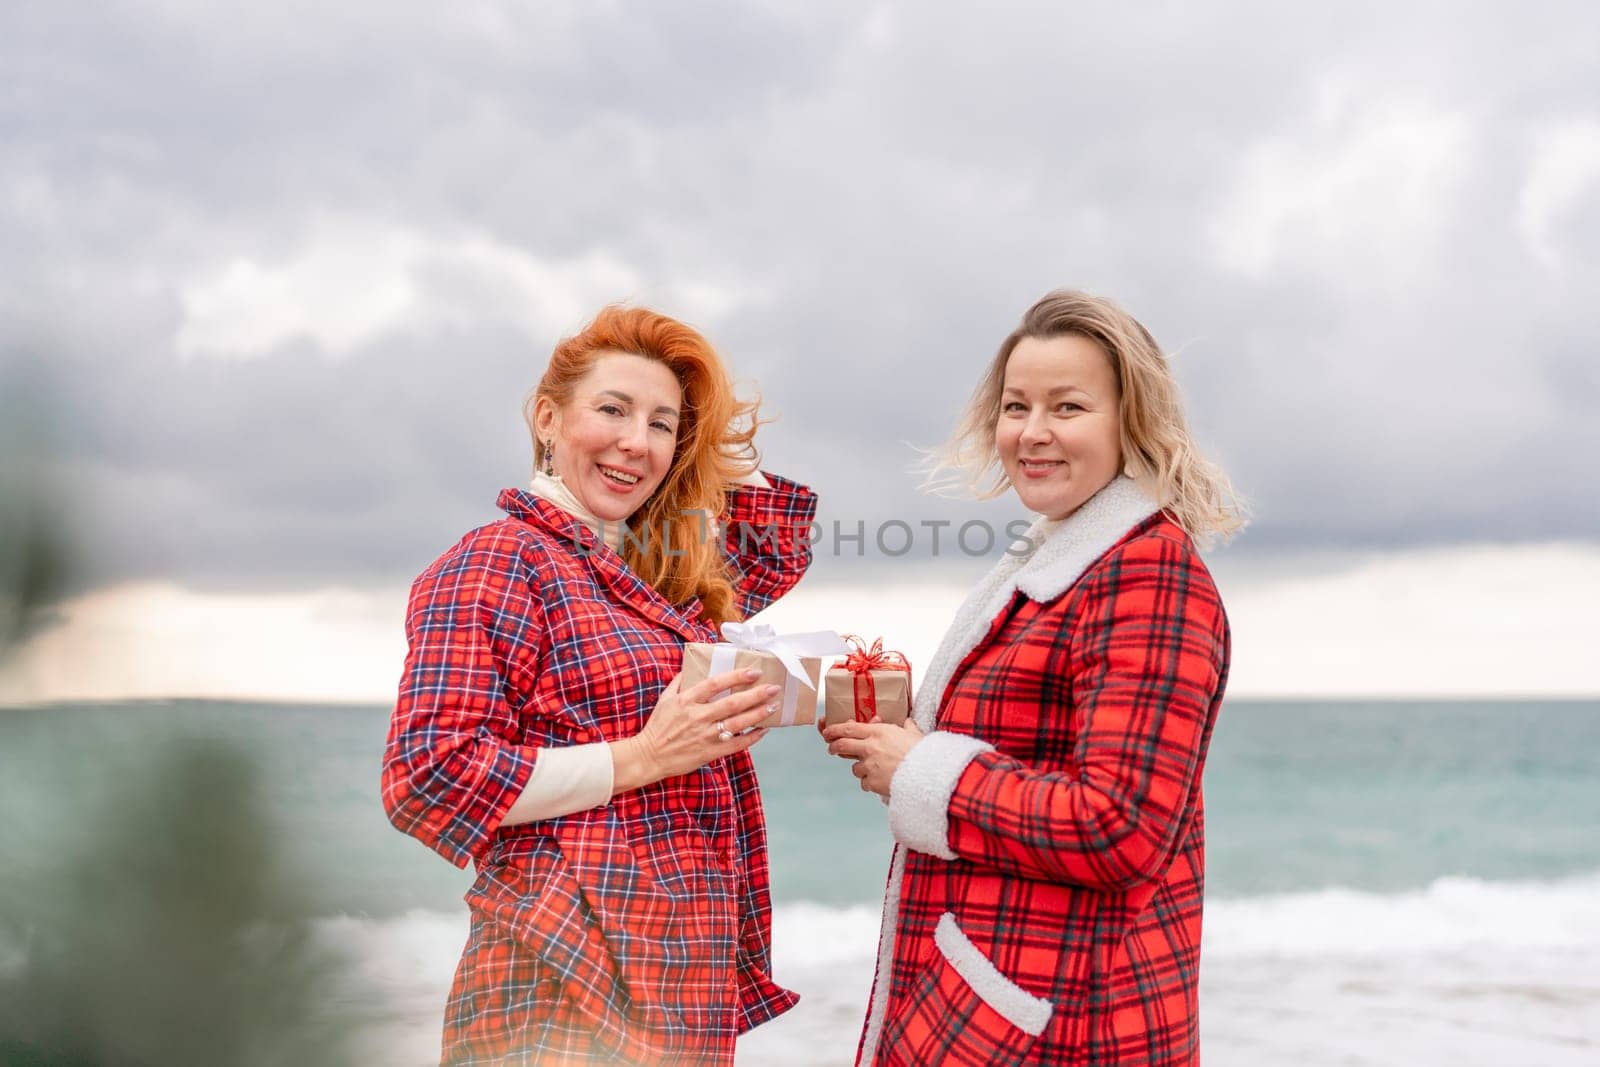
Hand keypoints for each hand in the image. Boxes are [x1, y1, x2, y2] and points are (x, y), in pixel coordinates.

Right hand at [610, 667, 777, 793]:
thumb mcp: (665, 699)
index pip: (716, 684)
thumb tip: (691, 665)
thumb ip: (679, 681)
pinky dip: (751, 737)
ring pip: (737, 723)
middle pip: (733, 703)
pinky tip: (763, 730)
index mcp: (687, 701)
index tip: (754, 671)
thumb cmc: (658, 727)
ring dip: (758, 714)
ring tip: (773, 706)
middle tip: (773, 688)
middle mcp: (698, 717)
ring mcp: (705, 735)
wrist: (649, 756)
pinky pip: (736, 744)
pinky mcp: (710, 752)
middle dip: (756, 694)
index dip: (737, 676)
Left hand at [822, 718, 924, 797]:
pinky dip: (870, 783)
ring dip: (861, 769)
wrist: (929, 776)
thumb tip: (908, 722)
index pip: (848, 728)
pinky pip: (865, 783)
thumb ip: (907, 727)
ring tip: (876, 770)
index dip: (834, 730)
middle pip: (841, 746)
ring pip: (855, 768)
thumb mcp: (914, 734)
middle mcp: (870, 747)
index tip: (827, 732)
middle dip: (833, 747)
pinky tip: (882, 782)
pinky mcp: (872, 782)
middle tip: (832, 749)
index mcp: (878, 732)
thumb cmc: (924, 754)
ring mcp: (869, 766)